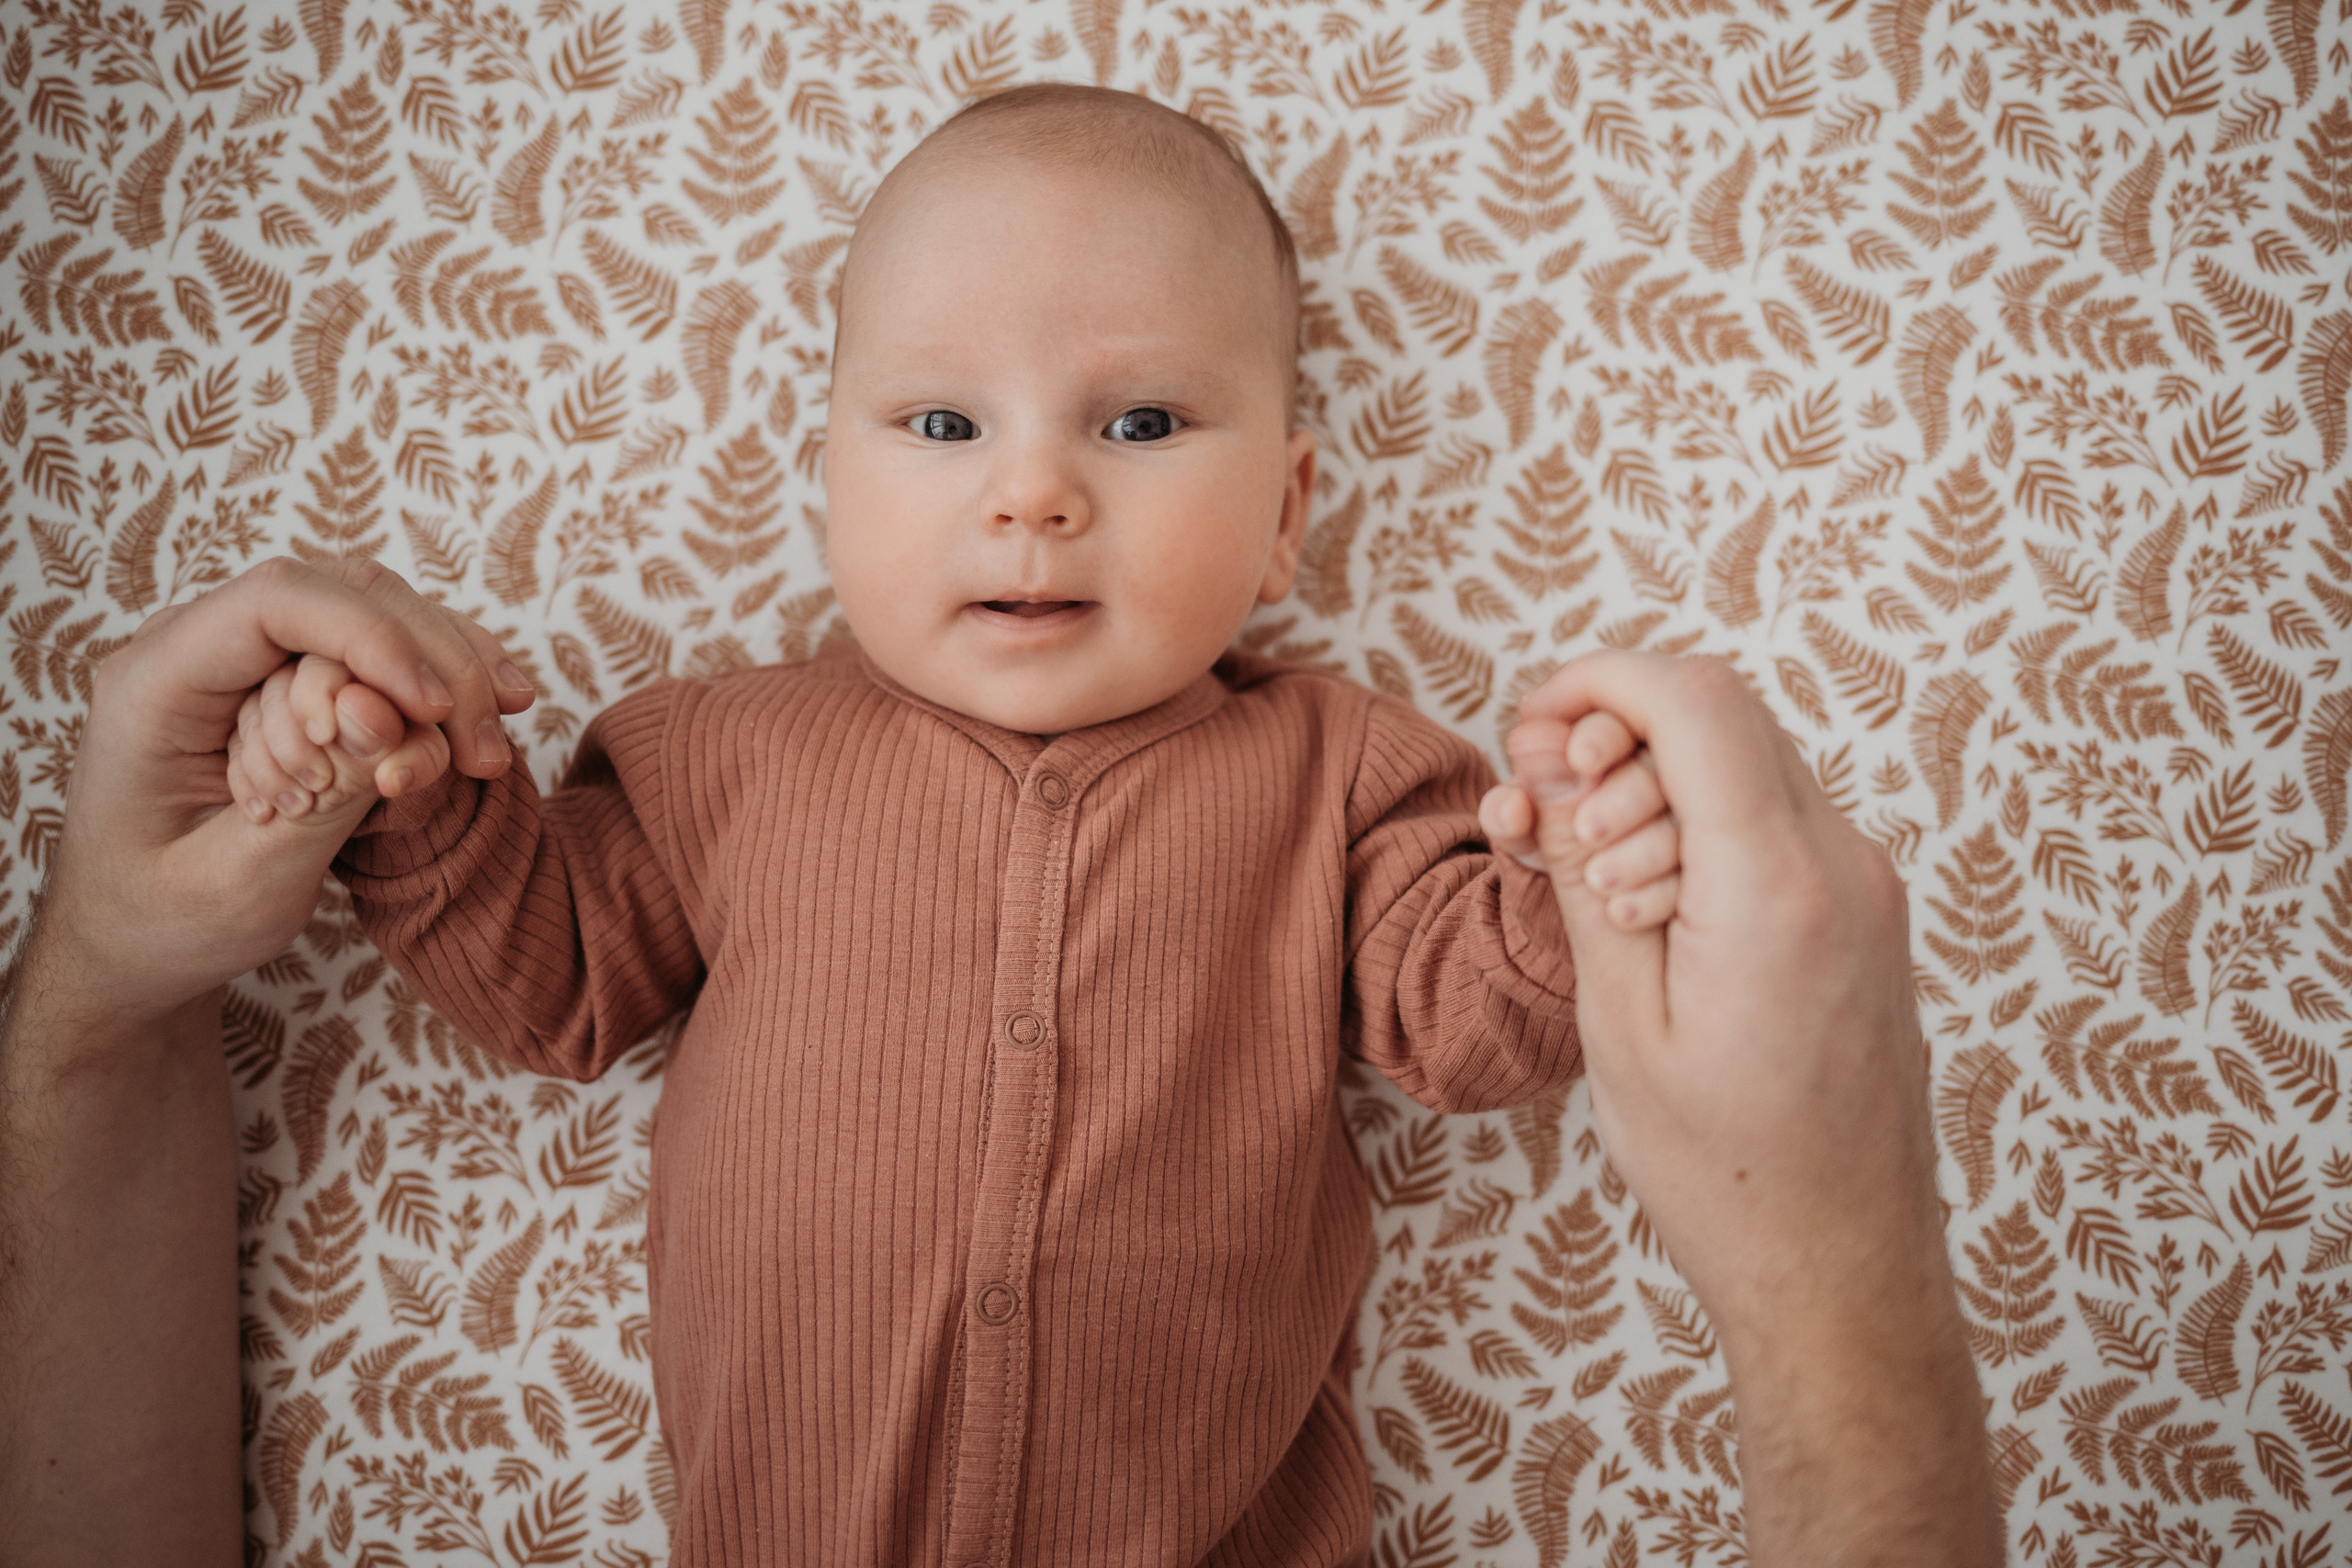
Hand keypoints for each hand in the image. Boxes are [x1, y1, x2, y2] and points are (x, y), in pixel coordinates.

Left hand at [29, 557, 533, 1031]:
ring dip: (446, 676)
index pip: (276, 603)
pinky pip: (379, 653)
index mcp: (155, 686)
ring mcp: (248, 661)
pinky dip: (436, 683)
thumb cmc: (166, 923)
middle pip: (343, 595)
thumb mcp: (240, 883)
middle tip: (484, 752)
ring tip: (487, 752)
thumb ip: (323, 797)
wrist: (132, 944)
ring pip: (376, 613)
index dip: (371, 638)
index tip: (433, 710)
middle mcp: (200, 649)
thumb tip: (395, 717)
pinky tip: (482, 719)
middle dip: (429, 662)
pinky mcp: (289, 681)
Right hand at [1510, 652, 1994, 1564]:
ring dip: (1655, 786)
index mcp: (1774, 886)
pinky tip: (1651, 907)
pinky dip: (1700, 826)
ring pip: (1748, 762)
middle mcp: (1843, 865)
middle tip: (1545, 815)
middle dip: (1616, 738)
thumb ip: (1584, 875)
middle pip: (1721, 717)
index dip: (1598, 682)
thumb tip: (1552, 770)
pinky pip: (1775, 819)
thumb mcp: (1620, 1019)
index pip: (1694, 701)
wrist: (1840, 1267)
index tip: (1533, 723)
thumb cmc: (1723, 1170)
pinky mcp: (1867, 913)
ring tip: (1595, 886)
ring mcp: (1867, 886)